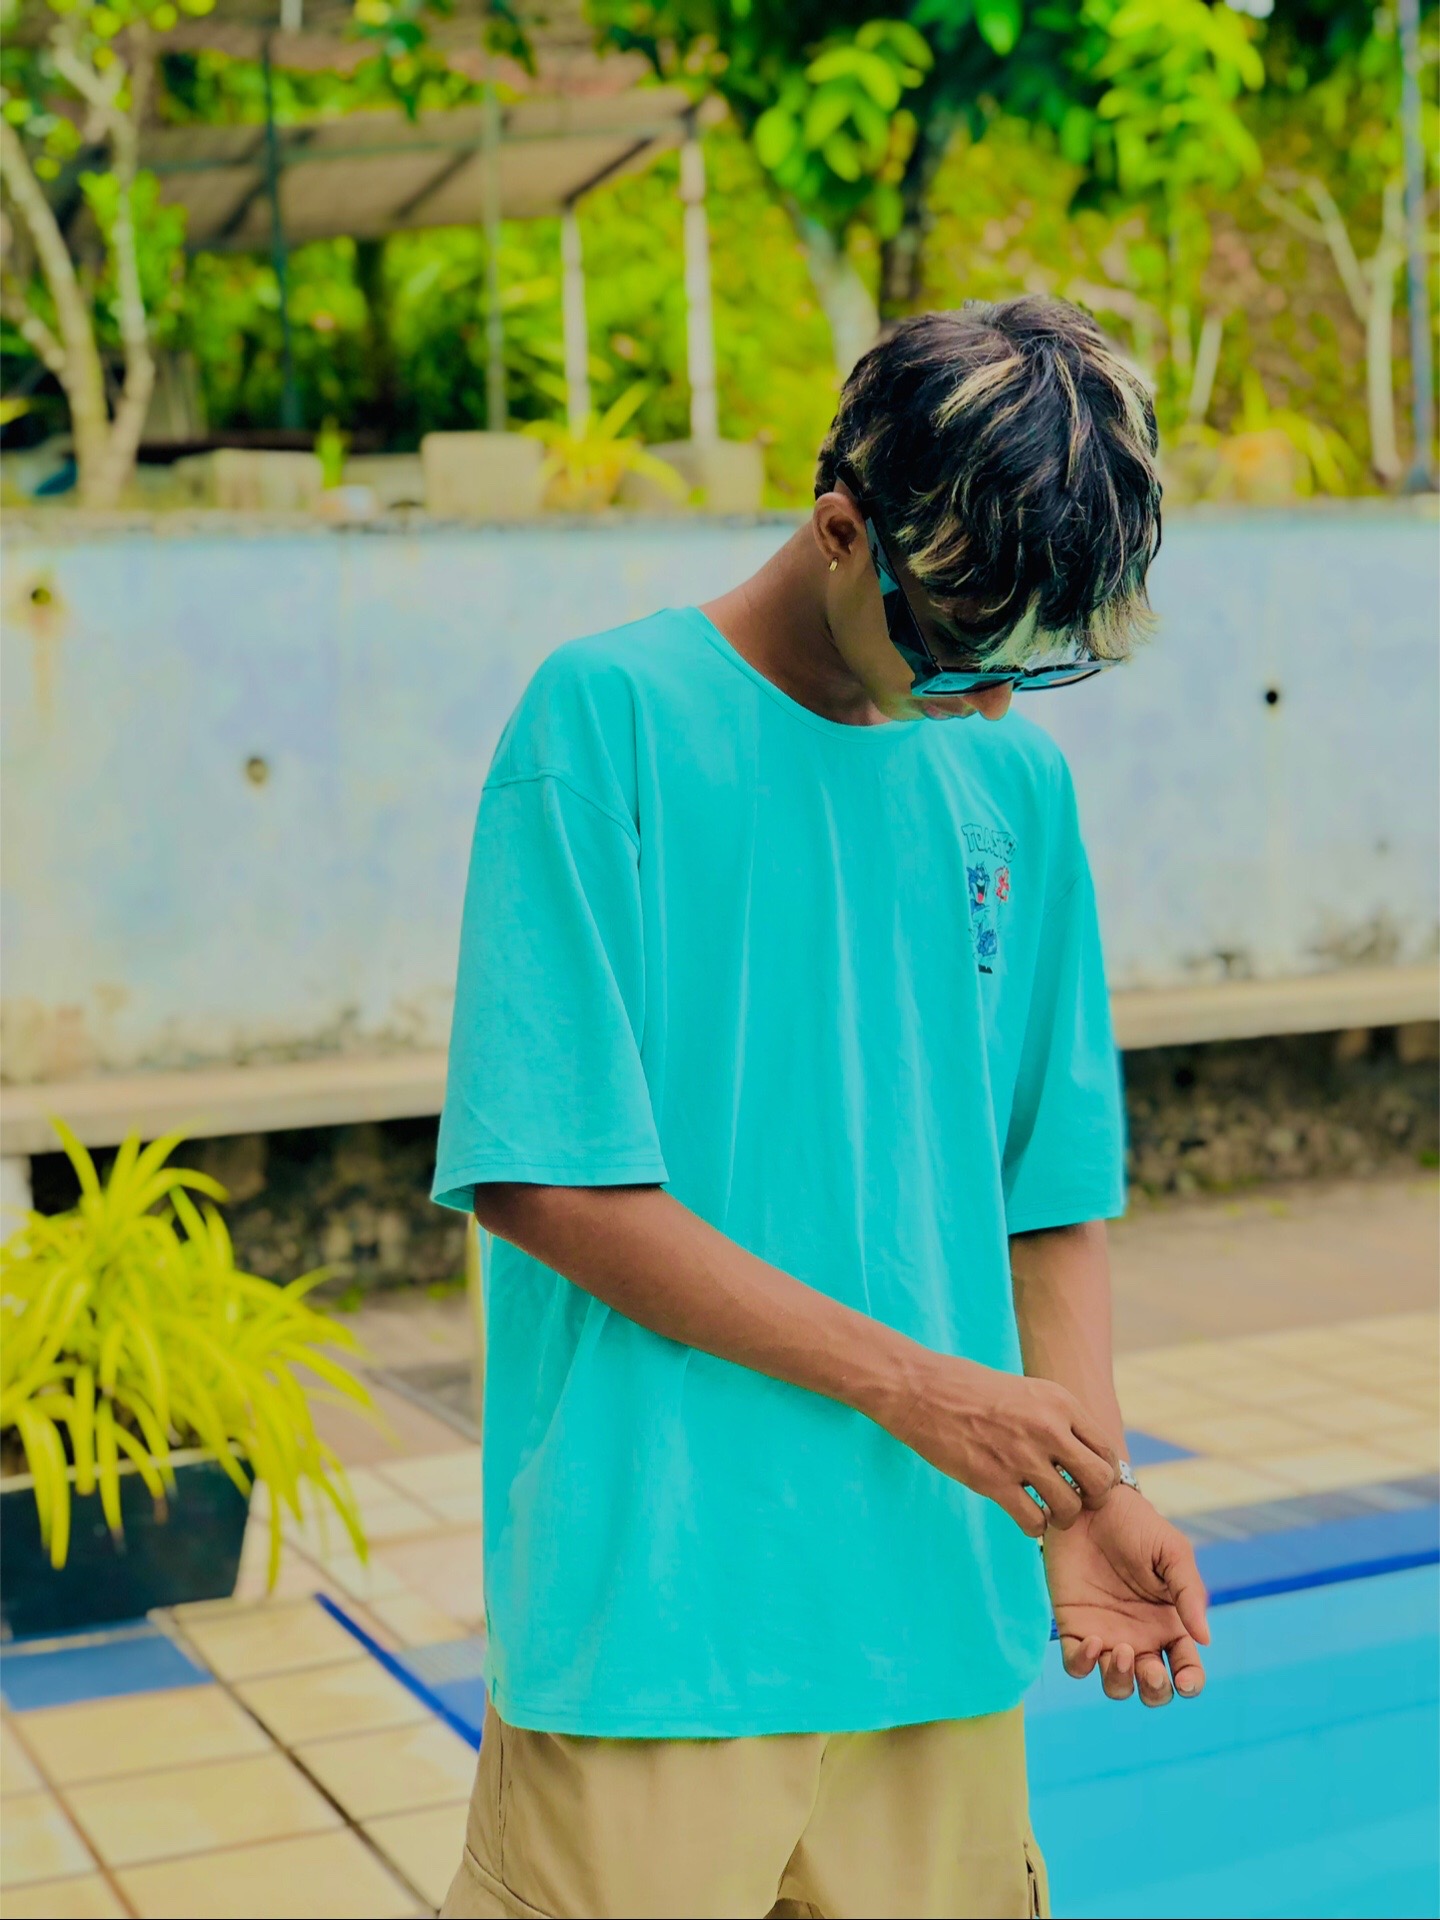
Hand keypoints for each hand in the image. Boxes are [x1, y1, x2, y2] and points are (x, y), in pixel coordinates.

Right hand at [885, 1354, 1117, 1536]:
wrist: (922, 1391)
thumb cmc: (970, 1389)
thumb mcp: (1026, 1391)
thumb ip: (1057, 1418)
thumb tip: (1083, 1450)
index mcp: (1059, 1403)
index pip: (1106, 1450)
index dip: (1102, 1473)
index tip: (1085, 1480)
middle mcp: (1047, 1428)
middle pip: (1099, 1482)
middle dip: (1092, 1498)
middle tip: (1074, 1499)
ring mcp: (1021, 1456)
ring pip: (1069, 1508)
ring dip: (1060, 1516)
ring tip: (1045, 1510)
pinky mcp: (993, 1480)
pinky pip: (1033, 1521)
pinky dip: (1032, 1526)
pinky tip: (1022, 1514)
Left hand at [1044, 1488, 1209, 1705]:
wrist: (1089, 1502)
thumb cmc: (1137, 1525)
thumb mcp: (1172, 1553)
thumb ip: (1189, 1594)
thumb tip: (1205, 1640)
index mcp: (1170, 1624)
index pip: (1187, 1669)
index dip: (1190, 1684)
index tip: (1184, 1680)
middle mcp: (1141, 1637)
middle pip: (1153, 1689)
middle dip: (1154, 1690)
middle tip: (1149, 1668)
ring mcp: (1107, 1635)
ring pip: (1116, 1686)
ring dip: (1121, 1681)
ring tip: (1122, 1651)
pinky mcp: (1074, 1627)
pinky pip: (1077, 1666)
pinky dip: (1085, 1665)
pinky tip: (1093, 1642)